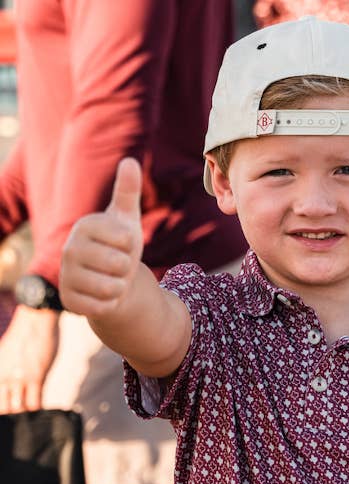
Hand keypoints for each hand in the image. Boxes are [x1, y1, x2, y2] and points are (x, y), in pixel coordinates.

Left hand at [0, 304, 58, 412]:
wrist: (35, 320)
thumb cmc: (24, 335)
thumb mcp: (6, 354)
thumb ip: (6, 372)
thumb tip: (10, 386)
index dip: (3, 409)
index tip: (10, 413)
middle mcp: (4, 378)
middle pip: (4, 408)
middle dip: (12, 415)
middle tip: (20, 418)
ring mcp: (20, 379)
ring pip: (18, 409)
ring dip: (25, 413)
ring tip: (31, 416)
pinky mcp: (36, 378)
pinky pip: (35, 404)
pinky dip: (38, 410)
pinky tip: (42, 410)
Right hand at [59, 157, 143, 318]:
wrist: (111, 280)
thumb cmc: (119, 247)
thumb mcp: (127, 220)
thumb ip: (128, 192)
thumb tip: (130, 161)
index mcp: (85, 225)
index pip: (125, 239)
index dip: (131, 245)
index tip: (121, 244)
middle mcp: (70, 249)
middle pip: (118, 264)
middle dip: (126, 268)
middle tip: (117, 266)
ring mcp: (67, 276)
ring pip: (111, 288)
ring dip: (120, 287)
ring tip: (112, 280)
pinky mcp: (70, 300)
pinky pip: (103, 307)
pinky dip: (111, 305)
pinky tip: (103, 296)